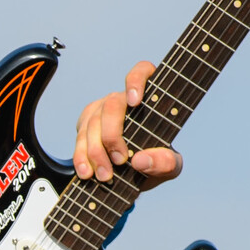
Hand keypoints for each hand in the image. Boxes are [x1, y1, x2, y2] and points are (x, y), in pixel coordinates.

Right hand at [72, 61, 183, 185]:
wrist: (135, 175)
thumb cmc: (156, 161)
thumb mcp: (170, 167)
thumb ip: (164, 163)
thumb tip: (140, 160)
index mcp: (149, 97)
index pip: (142, 72)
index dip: (136, 81)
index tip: (135, 102)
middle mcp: (122, 100)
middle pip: (111, 105)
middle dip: (112, 135)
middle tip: (120, 161)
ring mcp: (100, 111)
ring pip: (92, 123)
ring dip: (96, 153)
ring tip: (106, 176)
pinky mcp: (84, 127)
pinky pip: (79, 139)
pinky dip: (81, 157)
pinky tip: (87, 173)